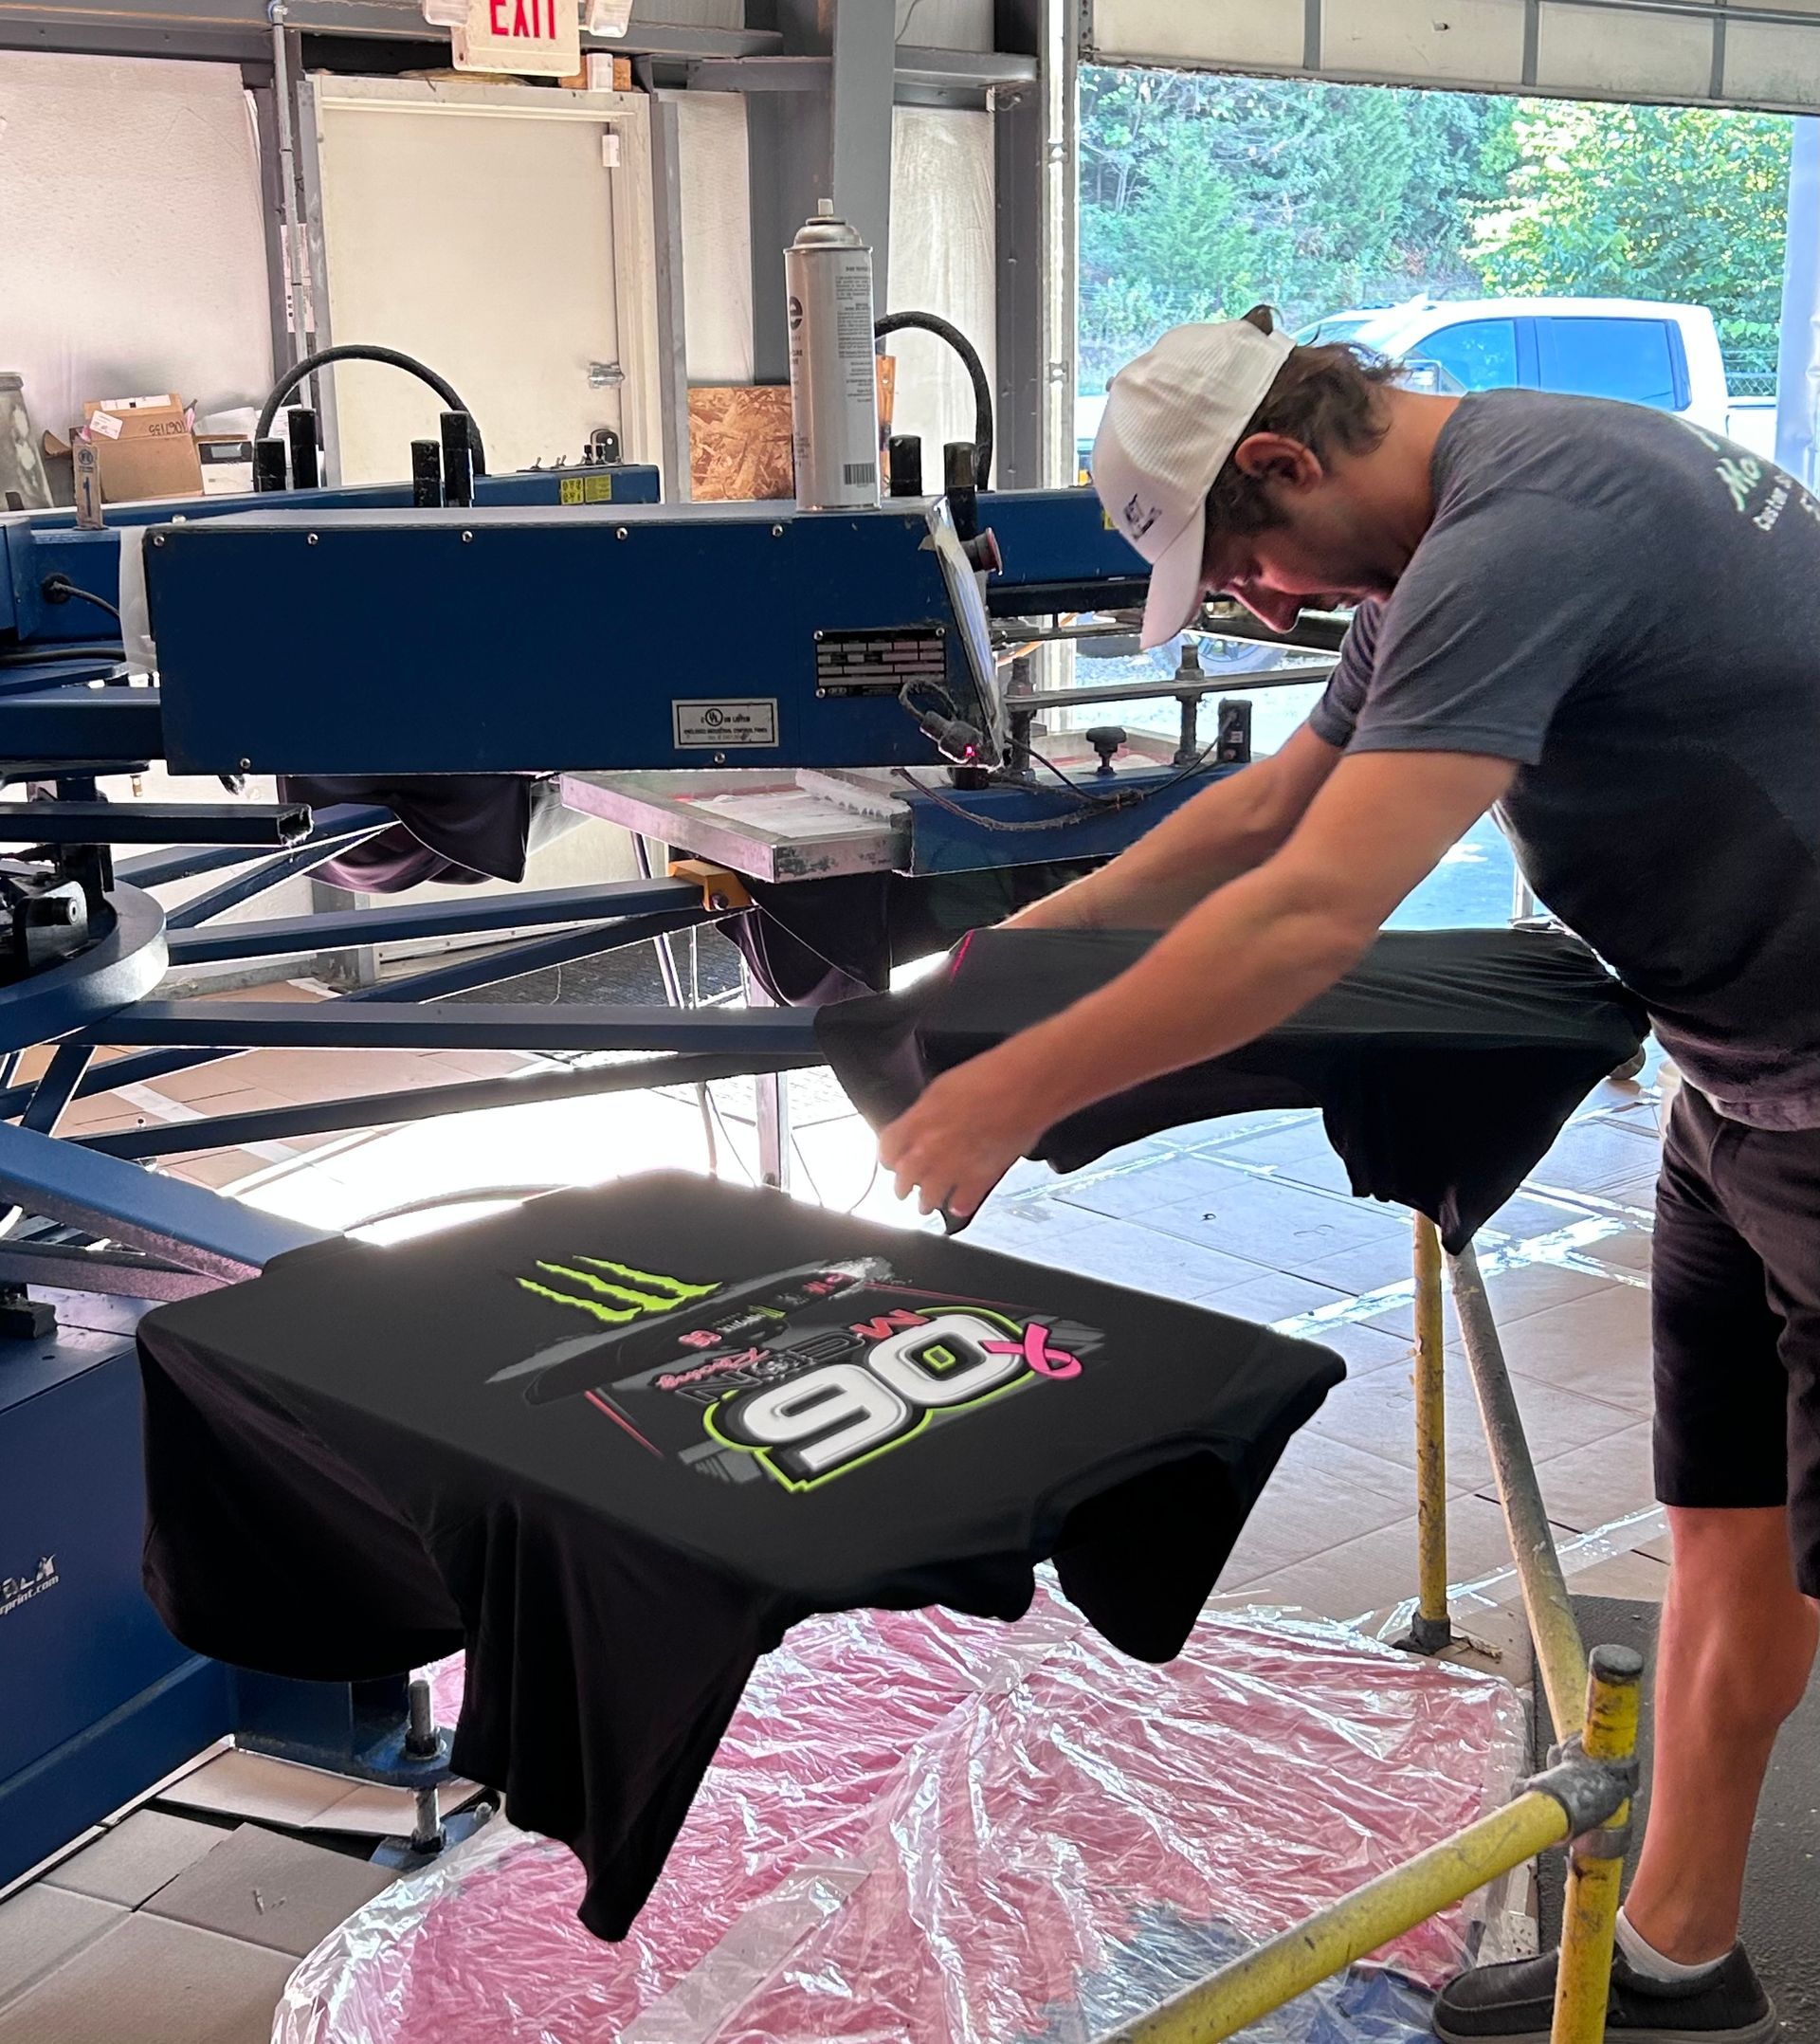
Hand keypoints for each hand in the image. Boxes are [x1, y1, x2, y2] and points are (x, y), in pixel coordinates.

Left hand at [877, 1054, 1052, 1219]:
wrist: (1026, 1085)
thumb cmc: (990, 1077)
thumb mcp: (942, 1087)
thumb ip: (924, 1113)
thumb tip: (918, 1124)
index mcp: (918, 1123)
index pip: (887, 1150)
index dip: (888, 1158)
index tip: (891, 1161)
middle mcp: (931, 1150)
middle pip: (904, 1179)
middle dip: (903, 1185)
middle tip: (903, 1189)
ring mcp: (956, 1168)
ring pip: (929, 1197)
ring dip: (927, 1201)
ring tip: (927, 1204)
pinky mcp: (982, 1179)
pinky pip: (963, 1202)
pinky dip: (959, 1205)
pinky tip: (958, 1205)